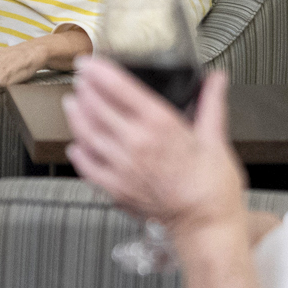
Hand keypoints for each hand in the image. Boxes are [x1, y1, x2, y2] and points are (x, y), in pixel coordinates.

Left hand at [62, 58, 246, 235]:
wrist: (206, 226)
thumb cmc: (212, 187)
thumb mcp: (216, 138)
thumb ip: (211, 103)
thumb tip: (216, 79)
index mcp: (160, 125)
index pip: (119, 88)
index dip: (98, 71)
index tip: (88, 62)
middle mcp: (136, 143)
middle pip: (96, 107)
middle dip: (84, 88)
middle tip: (80, 79)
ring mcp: (121, 166)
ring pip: (85, 133)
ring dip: (75, 115)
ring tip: (72, 103)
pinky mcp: (114, 188)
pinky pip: (87, 166)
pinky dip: (78, 152)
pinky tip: (76, 144)